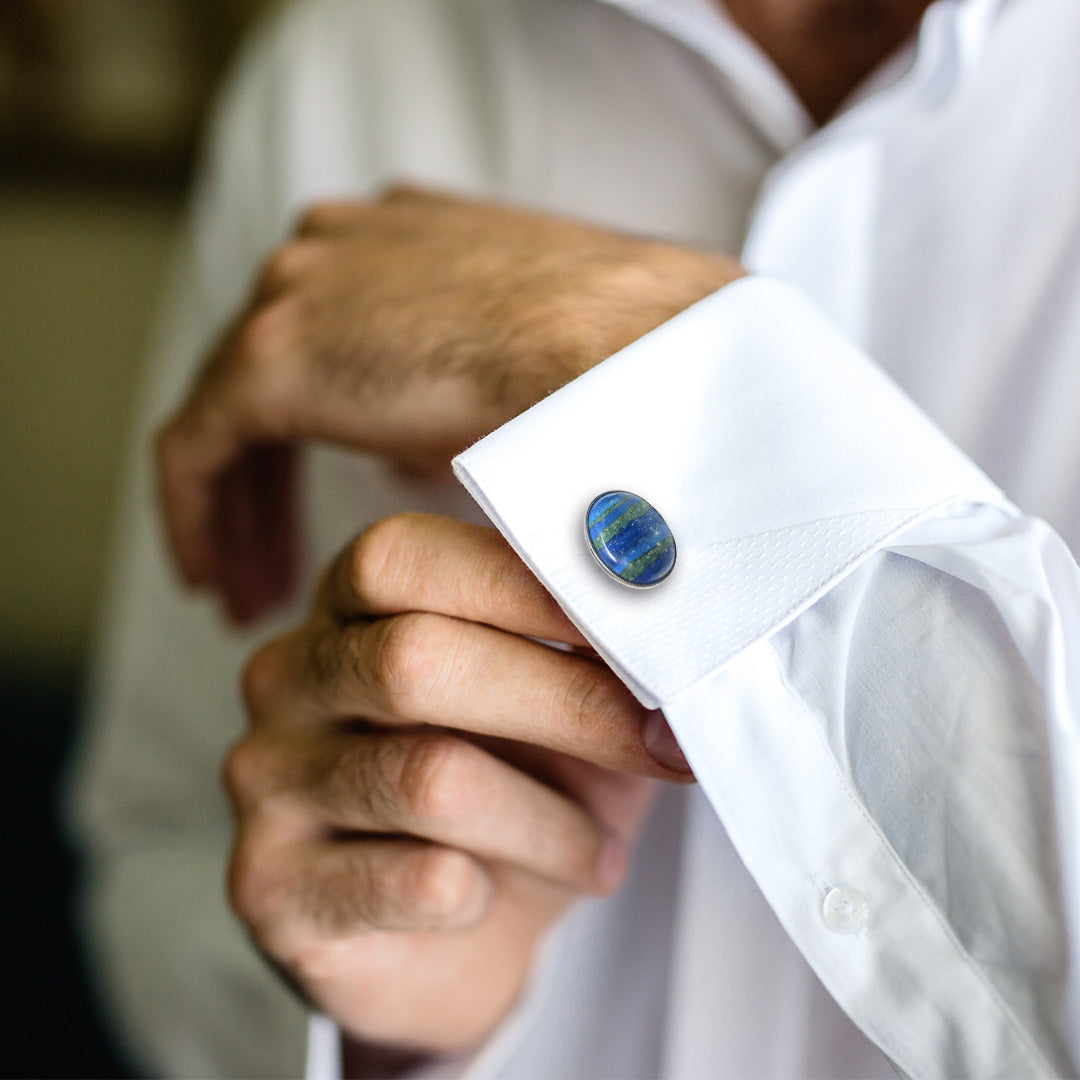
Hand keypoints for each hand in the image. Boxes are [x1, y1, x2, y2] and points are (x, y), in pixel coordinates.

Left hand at [156, 186, 743, 621]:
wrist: (630, 351)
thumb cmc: (617, 364)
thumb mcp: (534, 371)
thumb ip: (465, 396)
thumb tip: (424, 456)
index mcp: (402, 238)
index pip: (329, 337)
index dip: (318, 431)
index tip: (321, 506)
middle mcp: (337, 247)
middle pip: (265, 375)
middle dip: (267, 482)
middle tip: (270, 566)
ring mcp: (299, 288)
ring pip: (227, 415)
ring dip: (239, 509)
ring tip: (250, 593)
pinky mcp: (273, 355)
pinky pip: (197, 448)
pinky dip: (200, 516)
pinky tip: (216, 582)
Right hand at [224, 513, 691, 1059]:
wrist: (444, 932)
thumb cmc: (510, 785)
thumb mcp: (554, 705)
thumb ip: (586, 656)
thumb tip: (670, 624)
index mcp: (350, 605)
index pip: (406, 558)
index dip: (526, 584)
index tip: (642, 625)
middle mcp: (290, 678)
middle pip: (415, 661)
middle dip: (566, 703)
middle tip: (662, 745)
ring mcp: (269, 781)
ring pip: (430, 779)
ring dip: (550, 822)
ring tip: (599, 853)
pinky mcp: (273, 888)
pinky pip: (414, 882)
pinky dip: (491, 891)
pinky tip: (503, 896)